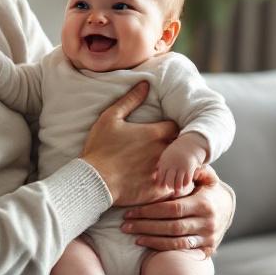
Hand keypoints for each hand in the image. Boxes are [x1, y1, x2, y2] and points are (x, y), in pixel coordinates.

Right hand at [81, 82, 178, 206]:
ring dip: (176, 165)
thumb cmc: (100, 148)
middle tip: (168, 148)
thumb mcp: (110, 118)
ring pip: (181, 167)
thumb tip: (145, 84)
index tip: (164, 132)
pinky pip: (175, 187)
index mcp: (154, 133)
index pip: (176, 127)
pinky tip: (166, 183)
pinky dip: (173, 184)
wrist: (94, 180)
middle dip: (176, 146)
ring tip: (170, 167)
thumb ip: (130, 100)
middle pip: (181, 146)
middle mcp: (162, 152)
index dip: (172, 128)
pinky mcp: (158, 190)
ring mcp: (162, 171)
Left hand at [121, 165, 234, 257]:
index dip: (150, 211)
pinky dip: (162, 248)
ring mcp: (207, 237)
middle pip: (171, 227)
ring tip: (132, 235)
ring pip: (175, 241)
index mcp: (204, 204)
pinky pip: (181, 250)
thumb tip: (181, 163)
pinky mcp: (206, 248)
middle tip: (125, 225)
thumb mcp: (206, 176)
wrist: (227, 208)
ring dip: (151, 239)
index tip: (131, 211)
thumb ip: (194, 169)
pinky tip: (146, 243)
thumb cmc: (208, 189)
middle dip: (146, 226)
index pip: (173, 209)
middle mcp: (207, 223)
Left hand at [154, 132, 208, 196]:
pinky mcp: (189, 169)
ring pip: (178, 184)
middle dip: (170, 186)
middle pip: (169, 183)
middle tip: (171, 186)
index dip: (161, 184)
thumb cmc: (174, 153)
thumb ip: (160, 166)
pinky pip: (187, 181)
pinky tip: (184, 182)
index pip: (160, 178)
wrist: (188, 145)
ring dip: (178, 188)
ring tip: (177, 188)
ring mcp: (181, 168)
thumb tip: (154, 176)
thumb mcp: (165, 156)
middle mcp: (172, 166)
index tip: (163, 185)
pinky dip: (185, 184)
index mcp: (165, 164)